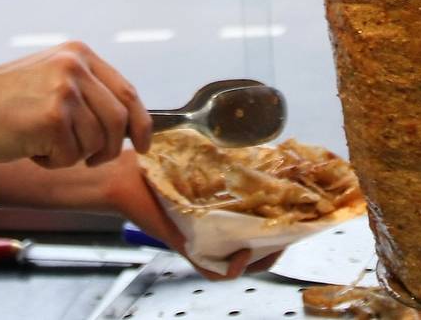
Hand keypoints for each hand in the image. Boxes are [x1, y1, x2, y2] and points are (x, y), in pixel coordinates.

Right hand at [0, 42, 149, 168]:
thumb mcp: (50, 78)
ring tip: (43, 143)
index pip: (127, 92)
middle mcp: (75, 66)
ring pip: (96, 142)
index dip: (141, 123)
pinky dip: (52, 162)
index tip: (143, 143)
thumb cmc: (2, 103)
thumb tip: (126, 122)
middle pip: (119, 120)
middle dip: (109, 148)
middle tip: (90, 159)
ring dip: (73, 155)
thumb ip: (86, 91)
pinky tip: (30, 147)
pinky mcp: (53, 117)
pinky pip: (71, 156)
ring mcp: (65, 90)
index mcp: (79, 54)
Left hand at [100, 150, 280, 280]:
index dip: (280, 224)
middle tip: (292, 232)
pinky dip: (234, 268)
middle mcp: (213, 230)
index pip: (256, 225)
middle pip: (256, 248)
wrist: (122, 177)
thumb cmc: (156, 166)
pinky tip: (243, 253)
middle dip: (279, 243)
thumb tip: (264, 149)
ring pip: (241, 263)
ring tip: (273, 246)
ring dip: (262, 258)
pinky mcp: (187, 248)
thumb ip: (227, 159)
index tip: (297, 213)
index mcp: (218, 211)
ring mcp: (201, 241)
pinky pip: (217, 271)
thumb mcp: (200, 160)